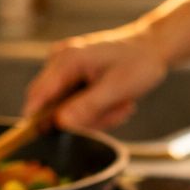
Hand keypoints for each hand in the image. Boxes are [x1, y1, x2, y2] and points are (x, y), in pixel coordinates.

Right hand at [23, 23, 170, 130]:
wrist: (152, 47)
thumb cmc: (139, 62)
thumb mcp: (117, 88)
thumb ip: (88, 107)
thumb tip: (60, 124)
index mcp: (67, 60)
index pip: (38, 96)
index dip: (38, 122)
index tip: (50, 141)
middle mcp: (59, 61)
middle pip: (52, 107)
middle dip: (83, 119)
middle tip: (115, 113)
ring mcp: (65, 68)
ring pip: (66, 109)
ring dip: (95, 116)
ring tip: (121, 106)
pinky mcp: (72, 76)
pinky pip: (75, 104)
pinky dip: (96, 110)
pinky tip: (116, 103)